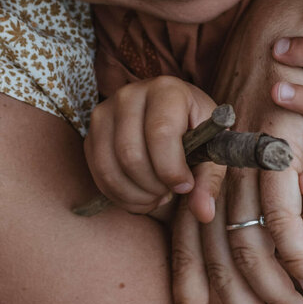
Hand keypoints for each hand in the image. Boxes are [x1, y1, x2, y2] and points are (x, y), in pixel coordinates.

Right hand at [85, 77, 222, 221]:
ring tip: (157, 194)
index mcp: (166, 90)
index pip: (160, 133)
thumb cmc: (195, 129)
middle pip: (131, 155)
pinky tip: (141, 194)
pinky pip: (98, 175)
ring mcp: (105, 113)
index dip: (171, 169)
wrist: (173, 114)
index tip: (184, 185)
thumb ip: (207, 180)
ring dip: (136, 195)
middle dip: (153, 186)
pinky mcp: (92, 134)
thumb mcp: (210, 150)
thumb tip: (204, 213)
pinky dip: (120, 195)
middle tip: (170, 190)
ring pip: (111, 169)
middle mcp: (130, 95)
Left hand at [178, 0, 302, 303]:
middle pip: (216, 266)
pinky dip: (297, 254)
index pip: (185, 258)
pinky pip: (284, 216)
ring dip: (279, 295)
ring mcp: (240, 172)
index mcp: (199, 191)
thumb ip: (236, 215)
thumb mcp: (242, 173)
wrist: (285, 48)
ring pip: (250, 250)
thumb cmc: (268, 116)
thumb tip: (237, 263)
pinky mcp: (274, 156)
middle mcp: (212, 185)